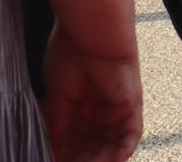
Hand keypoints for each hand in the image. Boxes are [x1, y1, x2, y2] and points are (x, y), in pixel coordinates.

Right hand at [39, 21, 142, 161]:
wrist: (91, 33)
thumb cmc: (69, 56)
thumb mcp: (57, 100)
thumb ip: (56, 129)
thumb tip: (50, 154)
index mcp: (79, 107)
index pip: (74, 141)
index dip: (67, 156)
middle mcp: (98, 110)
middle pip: (93, 147)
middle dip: (84, 161)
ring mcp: (116, 108)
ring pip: (111, 145)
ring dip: (101, 160)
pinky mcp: (131, 105)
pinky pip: (131, 134)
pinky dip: (122, 150)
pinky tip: (113, 161)